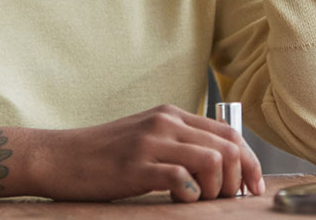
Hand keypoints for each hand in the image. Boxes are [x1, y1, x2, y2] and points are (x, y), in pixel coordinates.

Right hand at [0, 105, 264, 201]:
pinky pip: (181, 176)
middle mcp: (164, 122)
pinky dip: (191, 192)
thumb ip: (177, 143)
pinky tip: (180, 199)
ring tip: (203, 201)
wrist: (61, 156)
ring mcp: (150, 142)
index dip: (250, 161)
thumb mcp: (145, 137)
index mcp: (169, 114)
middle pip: (228, 145)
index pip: (228, 132)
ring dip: (218, 188)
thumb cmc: (104, 153)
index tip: (253, 187)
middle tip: (231, 200)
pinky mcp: (136, 165)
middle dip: (241, 177)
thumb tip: (219, 165)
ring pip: (212, 159)